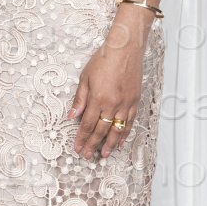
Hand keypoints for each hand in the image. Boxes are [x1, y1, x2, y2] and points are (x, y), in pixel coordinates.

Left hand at [69, 43, 141, 159]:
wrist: (125, 49)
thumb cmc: (103, 60)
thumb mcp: (85, 78)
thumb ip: (80, 99)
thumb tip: (71, 116)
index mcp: (98, 98)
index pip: (87, 124)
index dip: (82, 138)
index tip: (77, 147)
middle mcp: (113, 104)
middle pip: (101, 130)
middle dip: (93, 144)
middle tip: (87, 156)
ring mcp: (126, 104)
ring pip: (117, 129)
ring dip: (110, 144)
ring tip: (104, 154)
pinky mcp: (135, 101)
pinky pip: (129, 122)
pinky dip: (124, 133)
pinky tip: (120, 141)